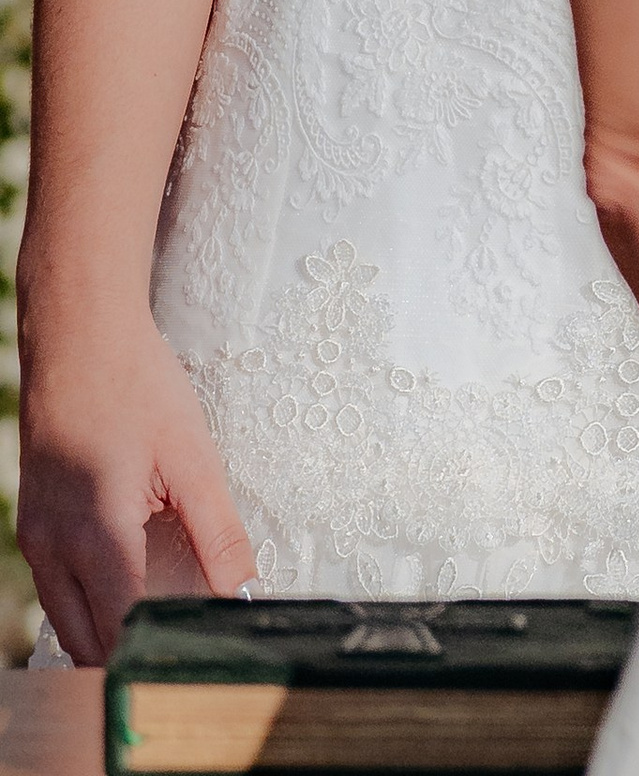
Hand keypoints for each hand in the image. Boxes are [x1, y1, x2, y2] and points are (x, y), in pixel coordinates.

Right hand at [17, 318, 254, 665]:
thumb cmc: (137, 385)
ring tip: (161, 632)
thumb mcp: (192, 455)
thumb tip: (244, 592)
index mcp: (98, 534)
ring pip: (68, 624)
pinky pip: (57, 593)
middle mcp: (55, 548)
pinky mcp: (32, 528)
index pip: (127, 629)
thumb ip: (219, 532)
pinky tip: (126, 594)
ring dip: (108, 638)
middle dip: (135, 657)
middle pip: (91, 642)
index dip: (164, 653)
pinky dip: (87, 609)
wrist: (78, 338)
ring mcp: (36, 540)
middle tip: (185, 657)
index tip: (201, 662)